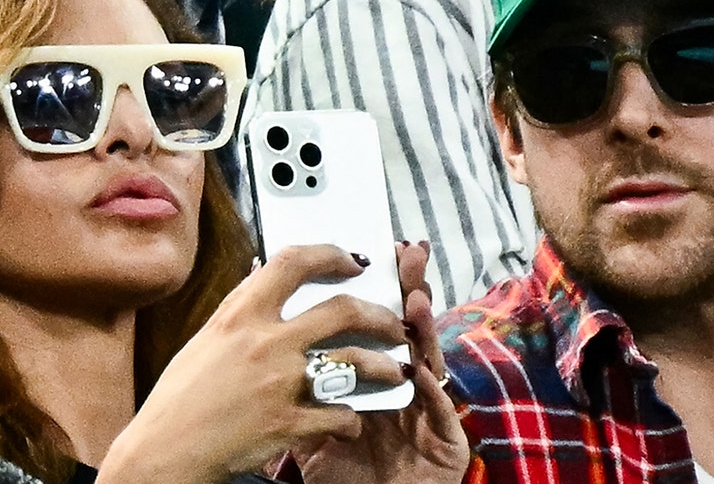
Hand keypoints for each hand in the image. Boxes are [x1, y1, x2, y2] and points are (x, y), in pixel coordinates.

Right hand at [96, 245, 408, 483]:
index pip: (293, 263)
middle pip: (343, 310)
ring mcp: (281, 383)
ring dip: (383, 366)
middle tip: (392, 322)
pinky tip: (350, 421)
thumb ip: (241, 312)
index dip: (330, 253)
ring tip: (394, 371)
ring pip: (356, 362)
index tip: (352, 259)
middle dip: (379, 314)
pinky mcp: (290, 423)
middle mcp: (265, 342)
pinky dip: (351, 419)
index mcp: (240, 316)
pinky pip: (341, 414)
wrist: (165, 453)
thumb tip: (263, 279)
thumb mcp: (206, 341)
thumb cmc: (179, 400)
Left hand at [294, 241, 469, 483]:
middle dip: (409, 289)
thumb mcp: (309, 431)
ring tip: (415, 301)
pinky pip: (439, 411)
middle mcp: (403, 388)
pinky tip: (421, 367)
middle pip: (408, 330)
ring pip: (431, 362)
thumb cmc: (343, 477)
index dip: (379, 288)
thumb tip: (267, 342)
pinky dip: (431, 388)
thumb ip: (300, 389)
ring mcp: (427, 413)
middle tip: (407, 254)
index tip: (367, 252)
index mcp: (371, 380)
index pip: (377, 324)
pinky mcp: (446, 443)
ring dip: (424, 330)